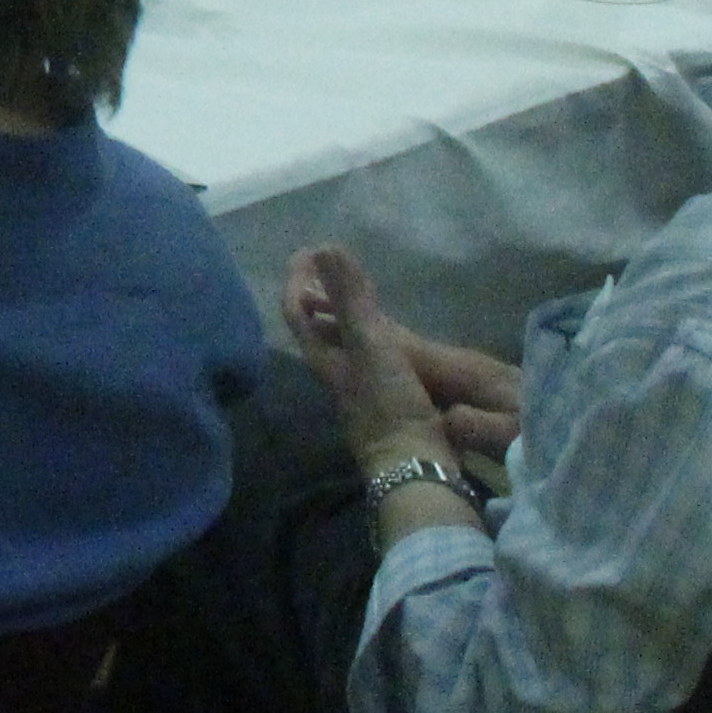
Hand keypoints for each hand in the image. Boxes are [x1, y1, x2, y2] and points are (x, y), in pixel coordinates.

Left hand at [285, 244, 485, 464]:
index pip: (295, 309)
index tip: (311, 250)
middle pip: (317, 325)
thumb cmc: (387, 403)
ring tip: (363, 293)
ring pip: (343, 341)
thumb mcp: (369, 344)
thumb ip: (349, 299)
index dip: (298, 277)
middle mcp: (333, 371)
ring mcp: (358, 387)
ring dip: (347, 314)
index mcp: (322, 356)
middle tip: (337, 266)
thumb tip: (325, 247)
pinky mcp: (385, 400)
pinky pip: (371, 357)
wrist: (416, 465)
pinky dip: (374, 336)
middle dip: (322, 293)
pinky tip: (394, 338)